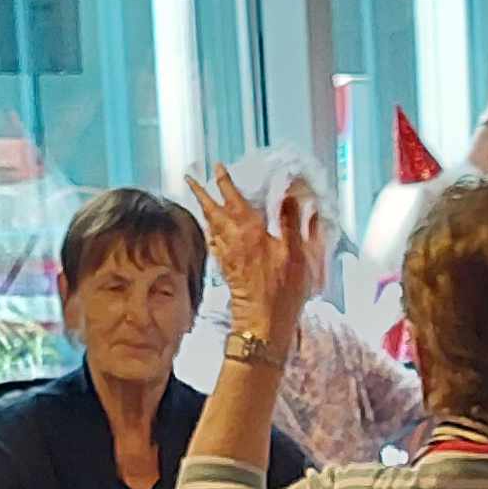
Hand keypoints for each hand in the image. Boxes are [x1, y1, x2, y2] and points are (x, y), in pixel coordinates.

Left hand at [185, 163, 316, 344]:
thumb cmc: (283, 289)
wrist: (264, 322)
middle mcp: (233, 240)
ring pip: (211, 225)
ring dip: (205, 209)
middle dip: (202, 192)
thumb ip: (292, 222)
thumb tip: (290, 196)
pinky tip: (213, 232)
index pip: (234, 198)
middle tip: (191, 177)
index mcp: (250, 230)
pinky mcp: (227, 269)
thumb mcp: (296, 253)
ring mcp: (227, 255)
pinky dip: (212, 231)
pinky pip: (215, 243)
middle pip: (213, 210)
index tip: (218, 166)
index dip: (225, 181)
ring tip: (200, 198)